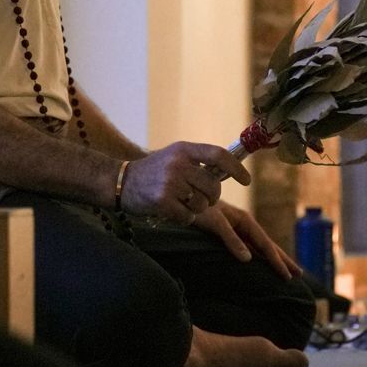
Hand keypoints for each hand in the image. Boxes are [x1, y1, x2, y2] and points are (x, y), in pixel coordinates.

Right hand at [118, 141, 249, 223]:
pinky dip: (184, 217)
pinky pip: (188, 216)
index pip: (218, 155)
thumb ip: (198, 162)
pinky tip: (171, 210)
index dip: (236, 169)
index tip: (246, 181)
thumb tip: (228, 171)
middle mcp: (178, 164)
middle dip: (213, 197)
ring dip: (196, 208)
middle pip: (214, 186)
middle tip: (203, 198)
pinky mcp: (162, 202)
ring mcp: (170, 183)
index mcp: (183, 150)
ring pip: (202, 203)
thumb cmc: (153, 171)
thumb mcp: (174, 157)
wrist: (119, 181)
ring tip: (181, 202)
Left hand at [193, 200, 301, 277]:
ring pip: (260, 247)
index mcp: (245, 221)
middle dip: (282, 259)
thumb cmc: (200, 210)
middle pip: (268, 245)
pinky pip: (249, 248)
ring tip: (286, 271)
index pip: (265, 245)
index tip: (288, 276)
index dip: (277, 261)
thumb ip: (231, 239)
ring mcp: (238, 229)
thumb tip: (248, 259)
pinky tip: (261, 263)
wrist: (186, 198)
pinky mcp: (230, 233)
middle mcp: (244, 225)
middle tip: (298, 275)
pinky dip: (259, 257)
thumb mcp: (215, 223)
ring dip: (273, 259)